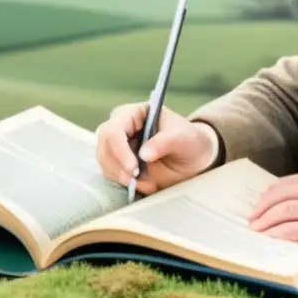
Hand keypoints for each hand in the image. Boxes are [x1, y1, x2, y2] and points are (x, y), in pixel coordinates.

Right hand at [94, 102, 219, 195]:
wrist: (192, 157)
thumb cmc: (188, 140)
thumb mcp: (182, 137)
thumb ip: (165, 142)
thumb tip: (144, 154)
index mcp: (134, 113)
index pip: (114, 129)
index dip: (120, 150)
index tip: (134, 168)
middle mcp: (121, 127)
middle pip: (104, 147)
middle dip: (119, 167)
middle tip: (138, 179)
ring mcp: (117, 146)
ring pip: (105, 162)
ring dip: (122, 177)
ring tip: (148, 183)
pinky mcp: (119, 163)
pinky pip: (111, 174)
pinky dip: (125, 183)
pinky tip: (145, 184)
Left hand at [247, 168, 297, 263]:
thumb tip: (270, 198)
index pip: (284, 183)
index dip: (266, 196)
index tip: (256, 207)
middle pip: (281, 196)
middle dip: (261, 208)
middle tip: (251, 219)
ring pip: (286, 211)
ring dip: (266, 221)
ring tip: (256, 229)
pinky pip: (295, 230)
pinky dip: (278, 233)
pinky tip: (271, 237)